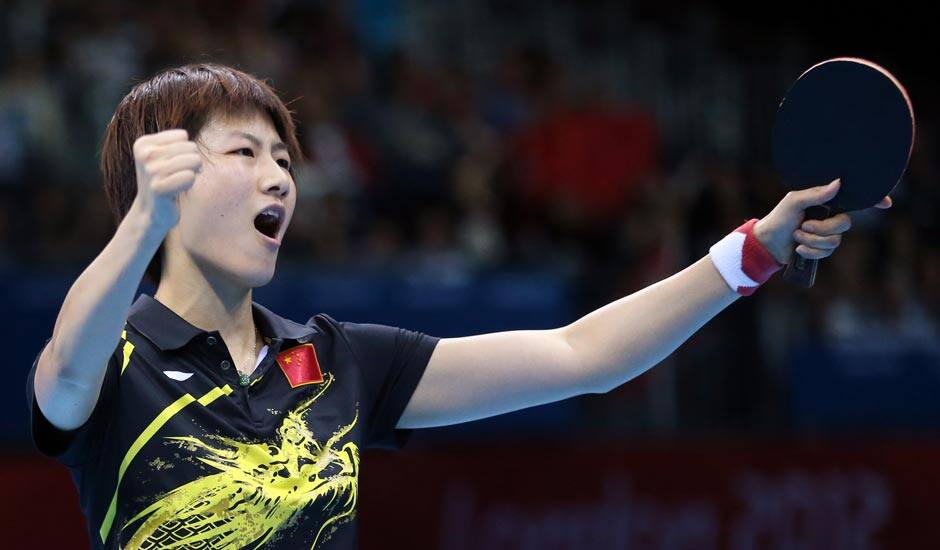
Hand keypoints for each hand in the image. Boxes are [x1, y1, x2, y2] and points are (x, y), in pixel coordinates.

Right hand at [129, 129, 201, 230]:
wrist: (152, 212)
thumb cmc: (164, 180)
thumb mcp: (163, 156)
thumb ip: (176, 143)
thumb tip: (191, 142)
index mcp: (143, 143)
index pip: (183, 136)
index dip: (186, 150)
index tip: (174, 163)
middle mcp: (145, 155)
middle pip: (191, 147)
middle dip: (193, 162)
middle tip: (180, 174)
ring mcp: (151, 171)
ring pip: (194, 160)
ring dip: (193, 173)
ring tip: (180, 181)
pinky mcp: (159, 188)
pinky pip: (190, 176)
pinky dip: (190, 183)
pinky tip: (178, 190)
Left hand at [753, 179, 891, 263]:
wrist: (767, 242)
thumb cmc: (779, 217)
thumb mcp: (794, 201)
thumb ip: (815, 194)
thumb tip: (839, 183)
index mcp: (826, 201)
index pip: (854, 199)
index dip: (873, 200)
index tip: (886, 202)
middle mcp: (830, 216)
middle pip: (845, 223)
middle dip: (822, 228)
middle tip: (803, 226)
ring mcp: (826, 233)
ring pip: (835, 240)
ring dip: (812, 240)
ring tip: (797, 236)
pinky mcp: (822, 248)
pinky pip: (827, 252)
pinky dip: (811, 251)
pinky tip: (798, 249)